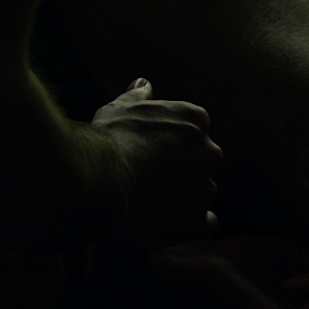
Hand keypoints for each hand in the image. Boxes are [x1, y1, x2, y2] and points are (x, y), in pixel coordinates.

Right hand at [91, 78, 220, 248]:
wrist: (99, 182)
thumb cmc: (106, 141)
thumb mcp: (118, 109)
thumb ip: (137, 98)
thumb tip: (143, 84)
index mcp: (195, 120)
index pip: (194, 131)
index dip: (172, 144)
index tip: (152, 154)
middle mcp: (209, 152)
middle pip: (201, 161)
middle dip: (181, 170)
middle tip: (150, 180)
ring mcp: (205, 187)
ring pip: (201, 193)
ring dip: (183, 198)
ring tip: (151, 204)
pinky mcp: (196, 220)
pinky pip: (205, 223)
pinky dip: (192, 224)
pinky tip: (171, 224)